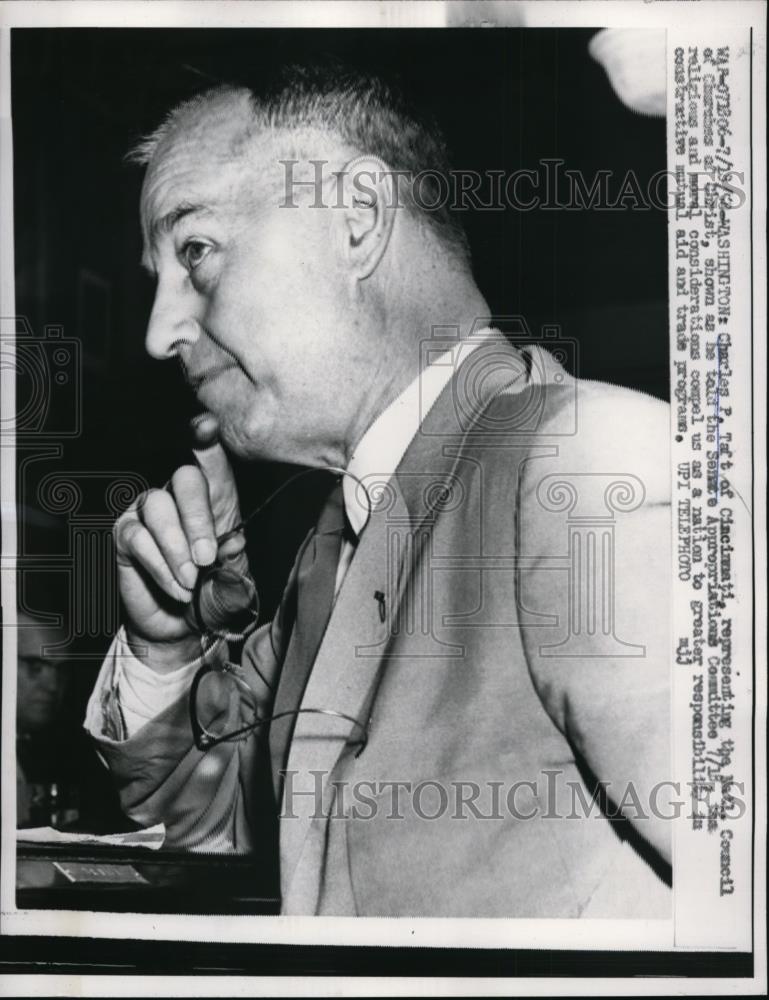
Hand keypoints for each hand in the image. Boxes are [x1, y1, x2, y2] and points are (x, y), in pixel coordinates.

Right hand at [114, 414, 248, 667]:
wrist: (185, 628)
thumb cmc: (215, 594)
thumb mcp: (237, 581)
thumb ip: (236, 562)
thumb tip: (232, 542)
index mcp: (216, 497)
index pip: (211, 459)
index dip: (206, 438)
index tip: (206, 426)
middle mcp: (180, 497)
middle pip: (184, 476)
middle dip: (198, 517)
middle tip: (207, 557)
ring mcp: (150, 513)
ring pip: (158, 507)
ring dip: (177, 548)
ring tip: (192, 580)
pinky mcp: (126, 535)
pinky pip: (138, 539)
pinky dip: (160, 567)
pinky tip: (177, 588)